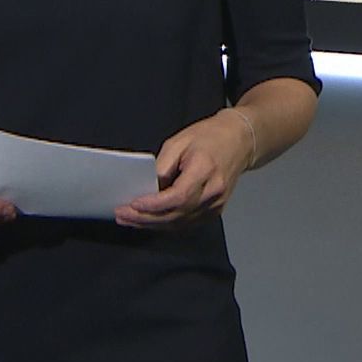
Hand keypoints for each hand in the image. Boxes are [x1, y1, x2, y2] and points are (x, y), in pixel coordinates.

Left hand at [115, 109, 254, 230]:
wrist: (240, 140)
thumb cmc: (209, 136)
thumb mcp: (179, 141)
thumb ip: (162, 165)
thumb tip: (147, 187)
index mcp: (205, 170)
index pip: (177, 196)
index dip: (153, 204)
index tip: (132, 204)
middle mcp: (213, 191)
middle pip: (176, 214)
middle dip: (146, 218)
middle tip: (122, 215)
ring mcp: (216, 204)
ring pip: (180, 223)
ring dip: (152, 224)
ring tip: (129, 220)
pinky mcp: (215, 210)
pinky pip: (187, 223)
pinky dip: (166, 224)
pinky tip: (150, 221)